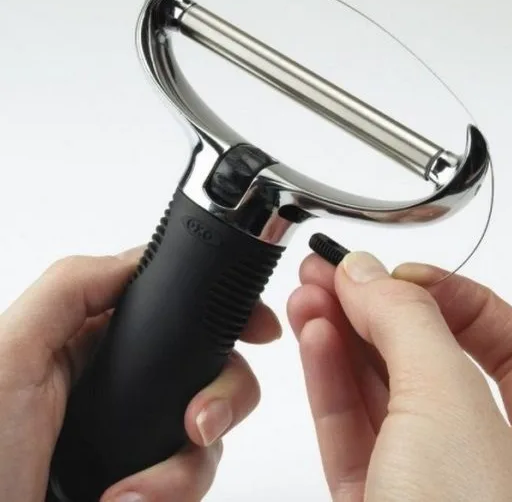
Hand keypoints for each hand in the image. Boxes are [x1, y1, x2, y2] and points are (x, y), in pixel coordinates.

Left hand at [0, 248, 280, 501]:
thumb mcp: (11, 353)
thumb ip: (73, 287)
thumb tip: (143, 260)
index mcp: (96, 339)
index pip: (178, 303)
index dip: (226, 308)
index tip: (259, 327)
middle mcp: (127, 381)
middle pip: (214, 362)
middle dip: (224, 392)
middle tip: (197, 423)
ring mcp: (142, 432)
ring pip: (213, 426)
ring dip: (186, 465)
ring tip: (133, 494)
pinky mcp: (151, 480)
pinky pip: (196, 476)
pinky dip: (174, 493)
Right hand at [288, 251, 511, 500]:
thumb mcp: (448, 407)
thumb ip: (408, 323)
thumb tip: (368, 272)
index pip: (509, 340)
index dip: (453, 295)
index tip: (400, 271)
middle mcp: (499, 462)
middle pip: (433, 357)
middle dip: (380, 307)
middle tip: (337, 271)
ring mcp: (432, 484)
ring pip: (386, 388)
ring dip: (346, 335)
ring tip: (312, 292)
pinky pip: (355, 425)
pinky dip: (331, 376)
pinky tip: (315, 336)